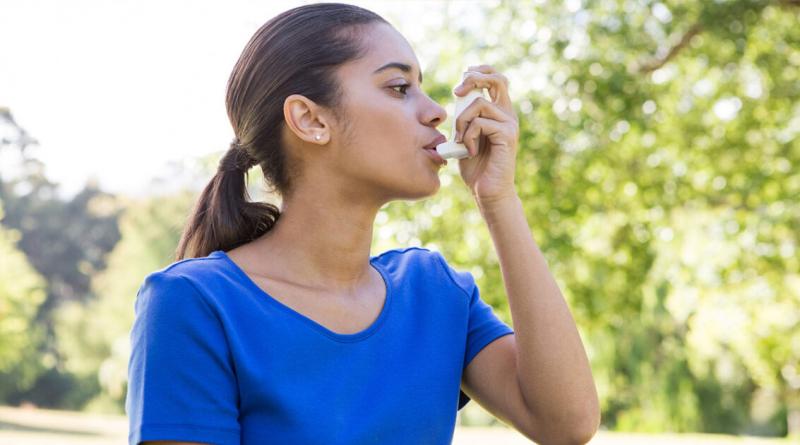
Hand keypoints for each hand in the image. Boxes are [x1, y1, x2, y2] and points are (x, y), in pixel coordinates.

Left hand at [452, 64, 519, 204]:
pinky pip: (480, 123)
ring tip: (460, 140)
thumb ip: (465, 116)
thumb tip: (458, 95)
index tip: (462, 78)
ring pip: (479, 104)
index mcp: (499, 111)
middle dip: (473, 78)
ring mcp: (509, 124)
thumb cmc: (475, 166)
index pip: (495, 78)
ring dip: (462, 121)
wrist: (487, 191)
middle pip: (497, 79)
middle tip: (457, 92)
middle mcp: (507, 114)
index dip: (479, 71)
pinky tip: (469, 151)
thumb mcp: (465, 135)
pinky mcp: (508, 135)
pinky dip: (468, 136)